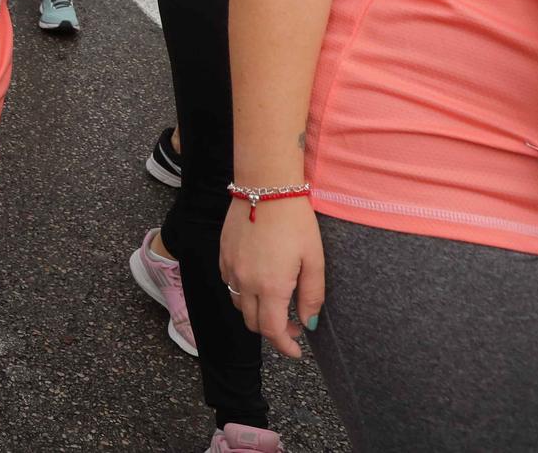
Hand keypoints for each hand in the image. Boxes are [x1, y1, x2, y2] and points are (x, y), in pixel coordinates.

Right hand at [219, 193, 323, 360]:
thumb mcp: (314, 260)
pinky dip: (243, 292)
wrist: (265, 186)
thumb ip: (311, 295)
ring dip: (256, 312)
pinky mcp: (223, 254)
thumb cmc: (295, 221)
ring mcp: (230, 268)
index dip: (285, 347)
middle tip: (293, 324)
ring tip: (275, 303)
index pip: (273, 331)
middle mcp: (245, 282)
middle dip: (273, 331)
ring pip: (238, 305)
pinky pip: (229, 284)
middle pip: (253, 323)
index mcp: (271, 286)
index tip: (296, 352)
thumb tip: (308, 322)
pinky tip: (258, 280)